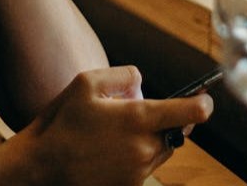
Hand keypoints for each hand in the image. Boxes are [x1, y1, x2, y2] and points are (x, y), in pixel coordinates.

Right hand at [18, 66, 213, 185]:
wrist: (42, 167)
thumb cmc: (62, 122)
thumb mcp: (87, 82)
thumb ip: (123, 75)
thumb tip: (142, 84)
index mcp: (138, 119)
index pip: (191, 112)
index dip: (203, 102)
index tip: (204, 98)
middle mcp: (145, 148)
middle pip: (178, 131)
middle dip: (167, 118)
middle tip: (135, 110)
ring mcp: (139, 171)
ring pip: (163, 149)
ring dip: (152, 137)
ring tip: (117, 130)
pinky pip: (146, 165)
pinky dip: (138, 154)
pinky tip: (111, 148)